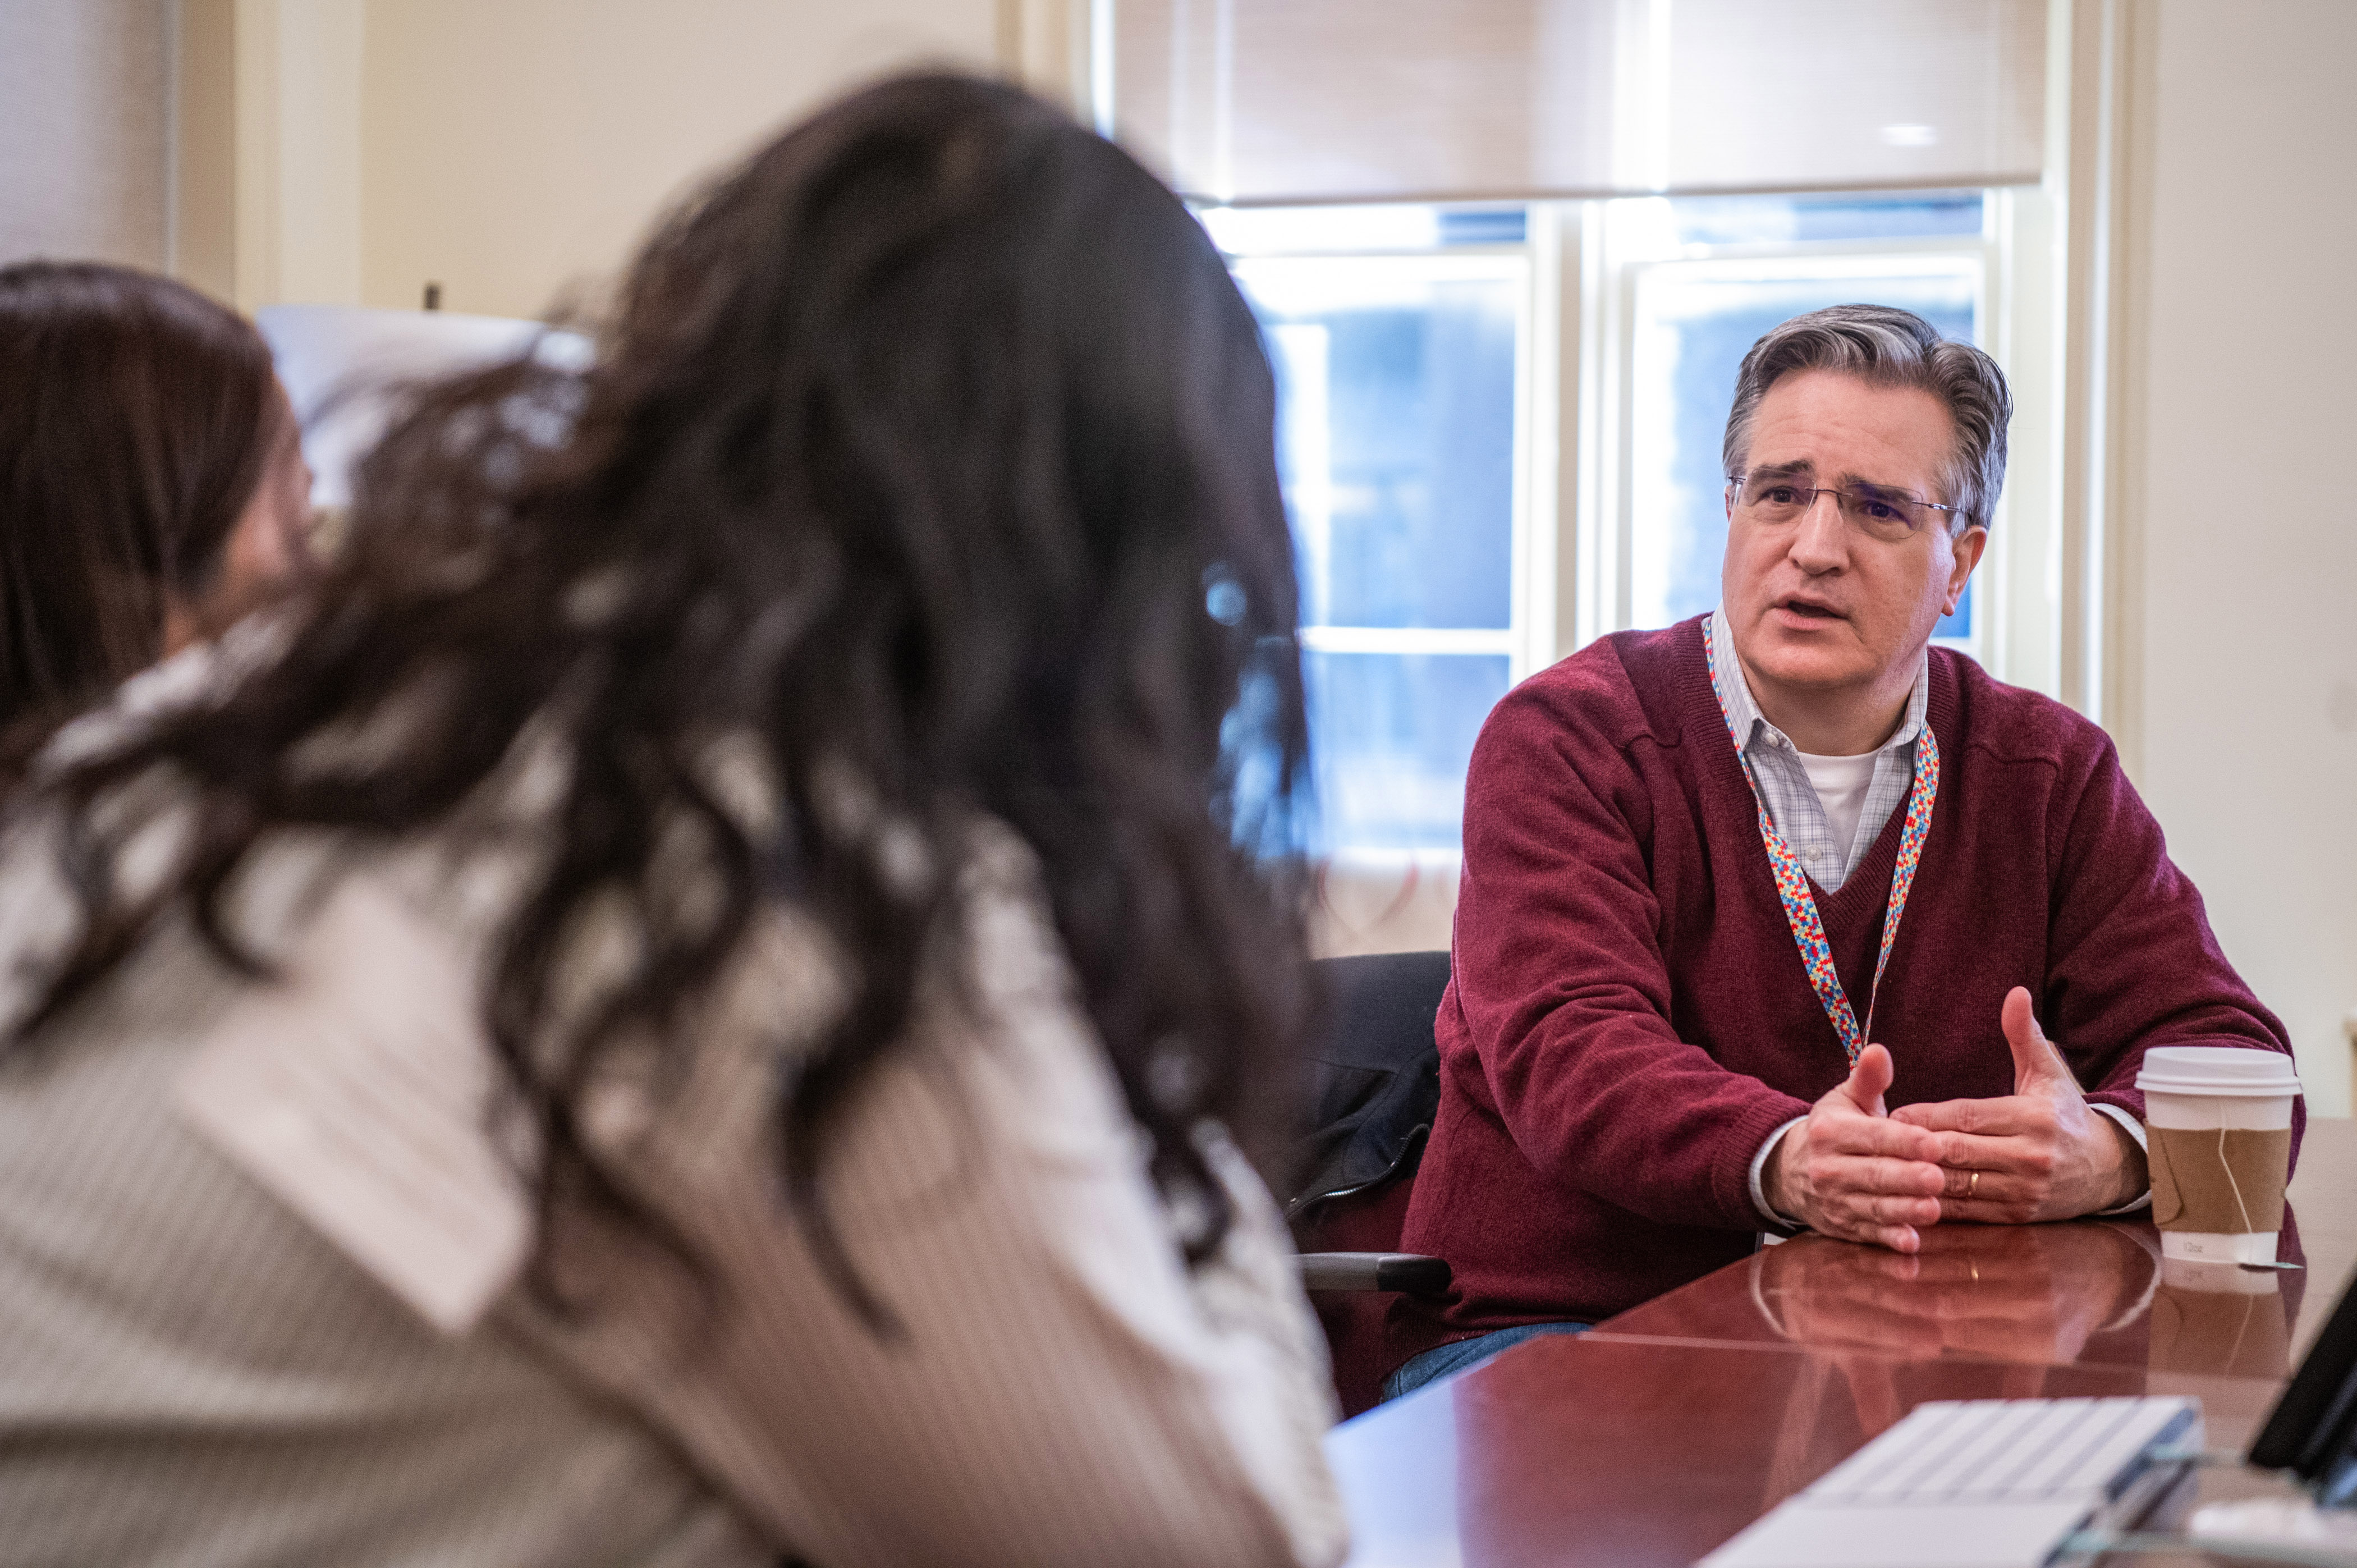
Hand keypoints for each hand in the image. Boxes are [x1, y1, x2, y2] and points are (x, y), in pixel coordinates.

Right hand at [1763, 1043, 1947, 1251]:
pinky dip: (1888, 1241)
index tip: (1934, 1143)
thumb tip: (1878, 1050)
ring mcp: (1834, 1201)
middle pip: (1873, 1174)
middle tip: (1938, 1178)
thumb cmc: (1832, 1130)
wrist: (1788, 1170)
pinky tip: (1910, 1242)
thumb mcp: (1844, 1100)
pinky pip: (1867, 1235)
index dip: (1903, 1140)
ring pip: (1872, 1207)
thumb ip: (1868, 1078)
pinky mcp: (1842, 1227)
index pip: (1872, 1136)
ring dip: (1903, 1211)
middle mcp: (1828, 1168)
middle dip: (1906, 1177)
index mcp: (1831, 1132)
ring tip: (1932, 1209)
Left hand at [1889, 987, 2146, 1222]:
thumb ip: (2024, 1036)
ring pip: (1959, 1185)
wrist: (2108, 1168)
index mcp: (2033, 1118)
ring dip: (1921, 1177)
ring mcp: (2026, 1190)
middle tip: (1878, 1141)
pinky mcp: (2020, 1216)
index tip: (1894, 1112)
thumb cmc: (2065, 1114)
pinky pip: (1970, 1212)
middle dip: (1916, 1147)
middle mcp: (2030, 1156)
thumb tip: (2015, 992)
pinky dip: (1938, 1205)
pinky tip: (1911, 1195)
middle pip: (1958, 1151)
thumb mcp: (2048, 1072)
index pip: (1967, 1116)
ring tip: (1887, 1168)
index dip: (1928, 1116)